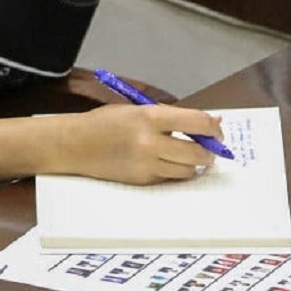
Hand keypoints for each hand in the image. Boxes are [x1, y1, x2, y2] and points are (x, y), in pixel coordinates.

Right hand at [55, 104, 223, 183]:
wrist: (74, 144)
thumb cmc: (106, 122)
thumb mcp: (136, 110)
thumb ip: (172, 116)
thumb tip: (213, 122)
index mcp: (150, 117)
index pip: (197, 123)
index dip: (213, 128)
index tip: (216, 131)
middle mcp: (151, 142)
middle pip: (198, 153)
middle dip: (209, 151)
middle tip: (208, 148)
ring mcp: (147, 164)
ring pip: (188, 170)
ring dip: (193, 163)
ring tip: (186, 155)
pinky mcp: (143, 180)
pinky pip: (171, 178)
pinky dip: (174, 171)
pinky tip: (165, 162)